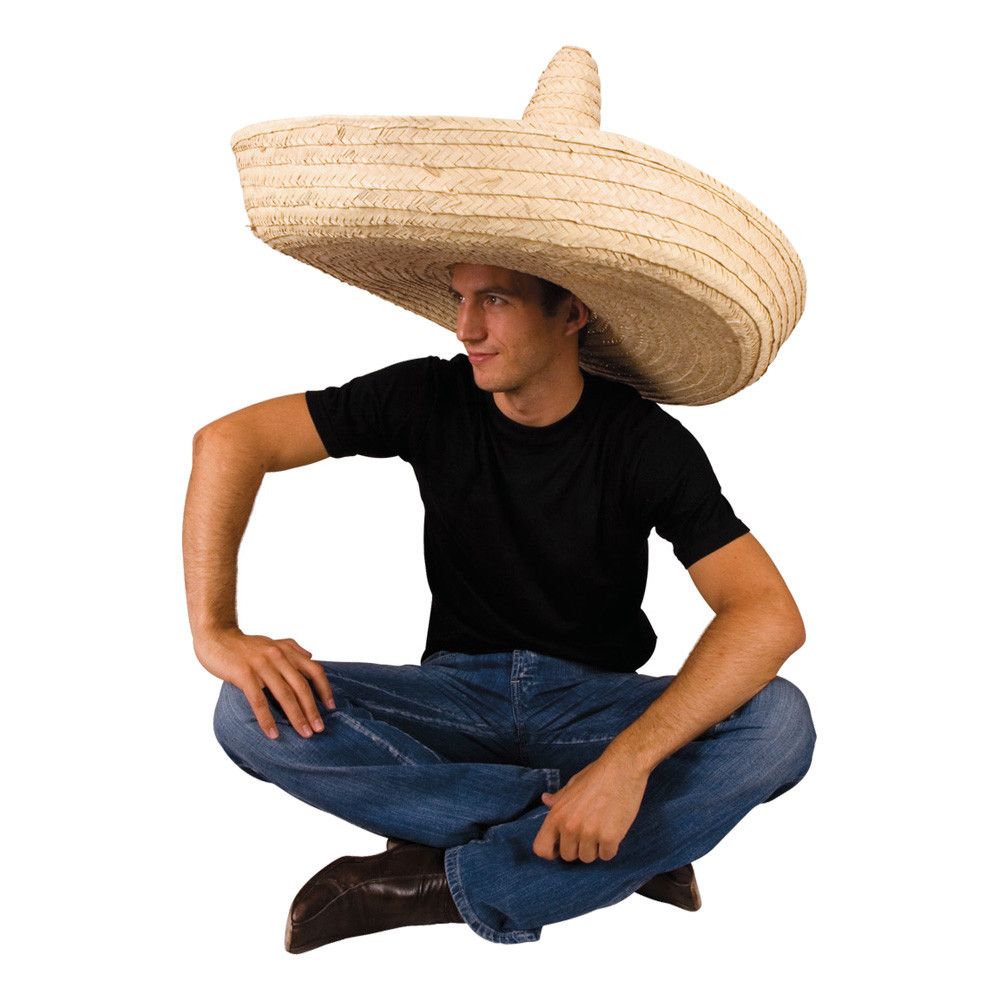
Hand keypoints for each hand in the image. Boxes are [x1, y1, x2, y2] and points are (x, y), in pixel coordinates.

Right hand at [195, 628, 334, 740]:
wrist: (216, 636)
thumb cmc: (244, 645)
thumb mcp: (271, 642)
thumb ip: (292, 648)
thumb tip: (311, 656)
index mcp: (286, 651)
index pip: (314, 670)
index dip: (325, 689)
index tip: (331, 707)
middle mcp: (277, 656)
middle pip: (301, 686)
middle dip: (312, 709)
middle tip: (319, 729)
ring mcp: (261, 664)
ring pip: (284, 694)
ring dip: (296, 716)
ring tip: (304, 734)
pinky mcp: (243, 673)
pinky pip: (258, 700)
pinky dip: (266, 719)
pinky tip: (272, 733)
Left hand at [533, 753, 648, 862]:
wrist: (623, 768)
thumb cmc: (597, 775)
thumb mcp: (572, 785)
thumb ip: (558, 799)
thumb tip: (545, 800)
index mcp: (557, 814)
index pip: (541, 848)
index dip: (550, 851)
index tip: (561, 847)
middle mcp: (570, 826)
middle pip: (568, 856)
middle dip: (578, 847)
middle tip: (589, 832)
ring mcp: (589, 833)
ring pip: (588, 858)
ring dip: (595, 848)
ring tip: (602, 828)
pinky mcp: (609, 837)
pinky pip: (606, 856)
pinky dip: (610, 848)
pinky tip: (613, 831)